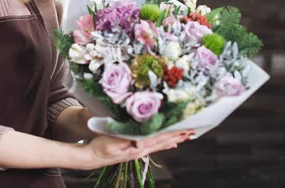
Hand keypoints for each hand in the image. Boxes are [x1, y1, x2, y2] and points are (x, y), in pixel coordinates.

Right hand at [79, 129, 193, 169]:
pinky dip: (165, 144)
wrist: (93, 157)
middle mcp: (141, 149)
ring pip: (161, 144)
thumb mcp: (111, 142)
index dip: (172, 132)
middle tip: (192, 130)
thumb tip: (138, 141)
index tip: (184, 127)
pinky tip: (170, 144)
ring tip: (186, 136)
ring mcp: (139, 150)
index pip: (159, 137)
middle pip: (163, 141)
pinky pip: (155, 146)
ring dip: (174, 139)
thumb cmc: (101, 147)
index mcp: (137, 146)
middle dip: (178, 135)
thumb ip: (125, 141)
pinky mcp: (136, 150)